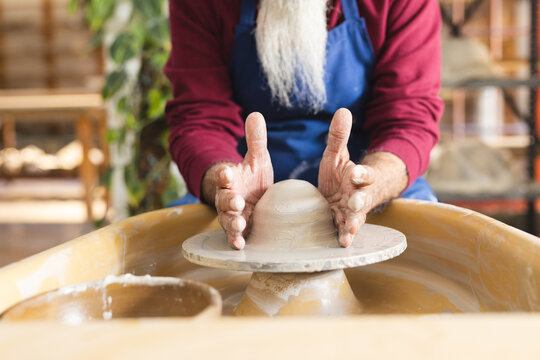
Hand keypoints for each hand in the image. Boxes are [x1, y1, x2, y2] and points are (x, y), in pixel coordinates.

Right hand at [202, 112, 272, 249]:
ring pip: (227, 219)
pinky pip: (234, 236)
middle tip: (236, 201)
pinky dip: (235, 240)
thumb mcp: (257, 159)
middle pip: (224, 199)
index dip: (224, 174)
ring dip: (232, 222)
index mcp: (230, 179)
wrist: (251, 199)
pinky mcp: (239, 229)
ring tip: (240, 224)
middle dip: (229, 200)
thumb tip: (256, 114)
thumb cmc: (252, 178)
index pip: (224, 175)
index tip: (228, 173)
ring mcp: (231, 215)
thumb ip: (256, 141)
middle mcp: (228, 197)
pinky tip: (240, 245)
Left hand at [318, 108, 376, 247]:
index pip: (362, 174)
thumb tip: (342, 110)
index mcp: (358, 177)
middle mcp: (359, 195)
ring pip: (356, 217)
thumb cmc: (342, 174)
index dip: (360, 174)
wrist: (349, 194)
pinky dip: (345, 236)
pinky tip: (343, 244)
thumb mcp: (337, 155)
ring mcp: (353, 212)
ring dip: (353, 224)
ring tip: (349, 231)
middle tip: (354, 204)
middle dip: (359, 201)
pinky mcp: (344, 224)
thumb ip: (338, 136)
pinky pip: (346, 230)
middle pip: (362, 199)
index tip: (355, 172)